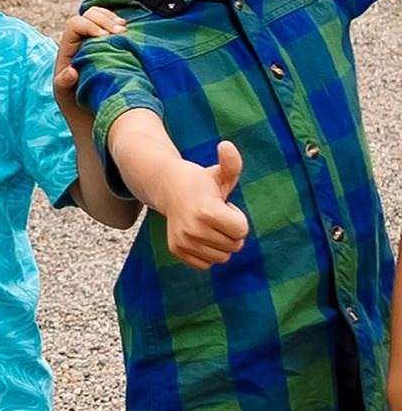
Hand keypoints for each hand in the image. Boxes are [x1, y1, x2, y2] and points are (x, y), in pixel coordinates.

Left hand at [52, 5, 123, 104]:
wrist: (84, 108)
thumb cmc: (72, 100)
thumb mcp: (65, 94)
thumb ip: (63, 83)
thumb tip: (71, 72)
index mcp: (67, 48)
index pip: (75, 25)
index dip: (89, 25)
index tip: (105, 36)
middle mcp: (79, 40)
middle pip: (89, 15)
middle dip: (105, 20)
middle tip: (121, 32)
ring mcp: (93, 39)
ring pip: (100, 16)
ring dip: (113, 19)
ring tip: (125, 29)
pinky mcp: (107, 43)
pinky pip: (112, 25)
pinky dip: (120, 24)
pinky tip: (128, 31)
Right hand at [155, 135, 246, 270]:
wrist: (167, 187)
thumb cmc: (201, 181)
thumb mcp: (219, 173)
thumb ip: (230, 163)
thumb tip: (227, 146)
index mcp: (207, 211)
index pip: (242, 230)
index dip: (237, 217)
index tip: (224, 205)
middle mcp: (193, 229)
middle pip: (234, 245)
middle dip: (230, 230)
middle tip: (216, 214)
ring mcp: (183, 242)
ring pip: (222, 257)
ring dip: (220, 243)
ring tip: (208, 224)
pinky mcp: (177, 250)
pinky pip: (206, 265)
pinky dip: (208, 253)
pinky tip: (200, 235)